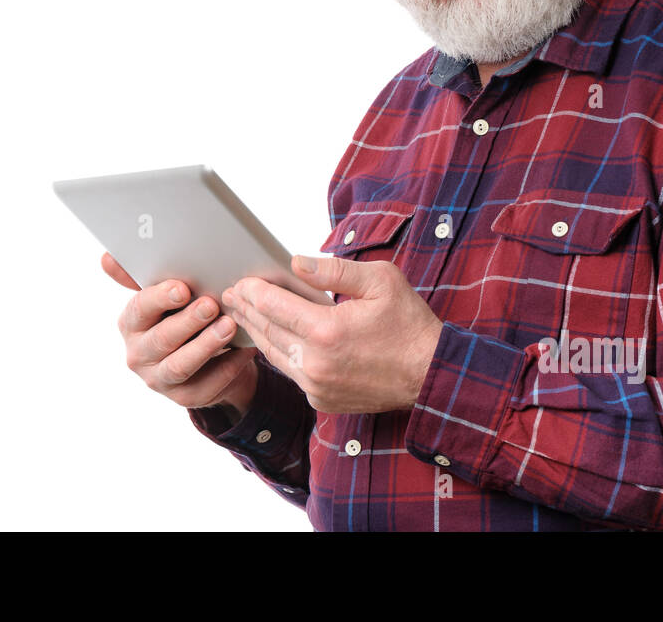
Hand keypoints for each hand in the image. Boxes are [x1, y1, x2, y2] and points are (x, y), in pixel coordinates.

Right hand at [103, 252, 258, 418]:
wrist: (207, 355)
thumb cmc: (182, 315)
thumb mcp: (165, 296)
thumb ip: (143, 276)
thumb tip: (107, 258)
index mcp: (131, 323)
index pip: (140, 309)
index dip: (160, 299)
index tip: (182, 288)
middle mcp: (139, 354)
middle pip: (162, 339)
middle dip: (188, 321)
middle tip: (212, 305)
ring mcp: (159, 379)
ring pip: (181, 365)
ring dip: (206, 344)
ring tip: (229, 326)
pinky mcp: (184, 397)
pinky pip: (206, 385)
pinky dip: (228, 367)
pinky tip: (244, 350)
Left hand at [221, 254, 442, 413]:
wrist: (430, 374)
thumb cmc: (409, 324)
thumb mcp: (380, 281)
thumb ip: (334, 269)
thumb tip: (296, 262)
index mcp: (327, 330)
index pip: (275, 306)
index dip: (255, 291)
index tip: (242, 281)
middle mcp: (316, 363)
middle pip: (268, 331)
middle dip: (247, 310)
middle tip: (231, 294)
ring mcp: (317, 386)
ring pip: (274, 355)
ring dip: (257, 332)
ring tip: (244, 314)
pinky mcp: (322, 400)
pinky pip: (292, 373)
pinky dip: (279, 354)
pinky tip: (272, 339)